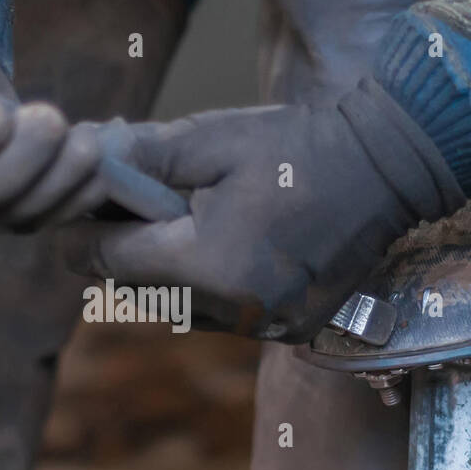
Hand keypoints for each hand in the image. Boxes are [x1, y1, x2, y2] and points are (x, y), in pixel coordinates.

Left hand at [62, 79, 464, 341]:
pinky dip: (208, 286)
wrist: (388, 166)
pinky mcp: (289, 331)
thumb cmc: (297, 145)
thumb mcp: (209, 139)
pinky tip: (226, 245)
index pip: (107, 261)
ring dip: (165, 272)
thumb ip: (139, 158)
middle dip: (122, 251)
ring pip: (176, 308)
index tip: (82, 206)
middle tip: (128, 206)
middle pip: (137, 291)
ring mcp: (265, 327)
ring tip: (181, 221)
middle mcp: (235, 309)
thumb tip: (84, 165)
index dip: (83, 232)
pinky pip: (220, 315)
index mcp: (209, 262)